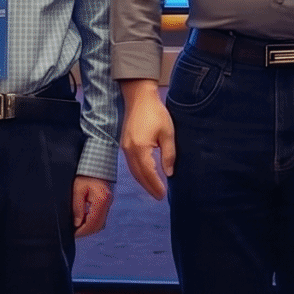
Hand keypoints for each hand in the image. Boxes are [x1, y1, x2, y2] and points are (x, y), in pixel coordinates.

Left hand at [73, 176, 113, 235]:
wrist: (96, 162)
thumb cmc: (85, 173)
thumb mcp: (77, 189)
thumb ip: (78, 207)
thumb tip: (77, 223)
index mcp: (102, 199)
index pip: (93, 222)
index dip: (82, 231)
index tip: (73, 233)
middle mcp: (108, 202)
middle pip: (98, 226)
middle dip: (86, 231)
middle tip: (74, 233)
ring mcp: (109, 202)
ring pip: (101, 223)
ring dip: (89, 227)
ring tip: (77, 227)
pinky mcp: (107, 201)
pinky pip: (101, 217)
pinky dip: (92, 221)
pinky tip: (83, 220)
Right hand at [120, 79, 176, 199]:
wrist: (139, 97)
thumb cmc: (156, 113)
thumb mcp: (167, 133)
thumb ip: (168, 155)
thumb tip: (169, 173)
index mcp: (140, 148)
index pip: (148, 173)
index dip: (155, 185)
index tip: (162, 195)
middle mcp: (129, 150)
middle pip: (138, 174)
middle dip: (148, 187)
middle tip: (159, 196)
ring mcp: (124, 147)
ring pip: (133, 170)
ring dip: (142, 181)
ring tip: (153, 189)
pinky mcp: (124, 143)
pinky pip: (131, 163)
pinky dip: (138, 172)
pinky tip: (145, 175)